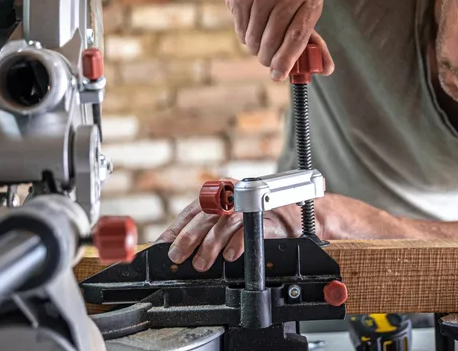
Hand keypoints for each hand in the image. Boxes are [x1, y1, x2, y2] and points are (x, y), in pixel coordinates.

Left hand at [156, 193, 309, 270]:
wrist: (294, 219)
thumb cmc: (258, 219)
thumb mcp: (228, 220)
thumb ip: (206, 229)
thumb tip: (178, 247)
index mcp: (220, 194)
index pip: (192, 210)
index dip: (176, 229)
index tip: (162, 247)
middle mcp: (234, 197)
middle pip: (206, 216)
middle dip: (188, 238)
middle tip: (177, 257)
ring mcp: (252, 207)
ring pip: (224, 224)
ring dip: (210, 246)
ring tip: (201, 264)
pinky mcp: (269, 220)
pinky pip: (250, 231)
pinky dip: (237, 244)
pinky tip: (230, 256)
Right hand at [219, 0, 334, 81]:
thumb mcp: (302, 6)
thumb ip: (313, 39)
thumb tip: (326, 69)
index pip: (299, 37)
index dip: (287, 60)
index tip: (279, 74)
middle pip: (274, 41)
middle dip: (268, 57)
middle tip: (265, 59)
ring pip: (256, 38)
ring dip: (254, 46)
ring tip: (256, 34)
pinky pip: (242, 28)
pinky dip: (243, 32)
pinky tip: (247, 19)